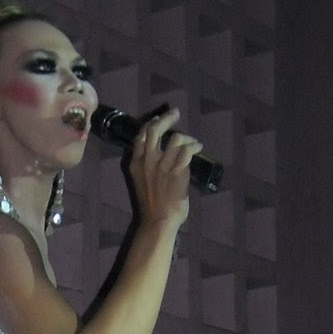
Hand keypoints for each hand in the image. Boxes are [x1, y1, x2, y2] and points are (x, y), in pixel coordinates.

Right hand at [127, 108, 200, 227]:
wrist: (158, 220)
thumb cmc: (151, 204)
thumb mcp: (140, 181)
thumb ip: (146, 165)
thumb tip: (161, 152)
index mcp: (135, 163)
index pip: (140, 136)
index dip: (150, 124)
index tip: (158, 119)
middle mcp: (147, 160)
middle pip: (155, 129)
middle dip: (166, 118)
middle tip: (175, 113)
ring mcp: (163, 165)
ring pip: (175, 138)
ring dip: (186, 137)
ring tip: (192, 142)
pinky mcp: (178, 170)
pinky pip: (187, 150)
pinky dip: (194, 146)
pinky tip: (198, 148)